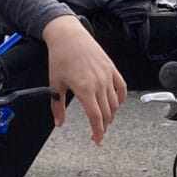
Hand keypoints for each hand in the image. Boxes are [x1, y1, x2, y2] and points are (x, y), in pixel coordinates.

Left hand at [42, 14, 127, 144]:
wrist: (68, 35)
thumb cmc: (60, 57)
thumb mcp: (55, 83)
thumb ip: (58, 106)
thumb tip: (59, 122)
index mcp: (84, 89)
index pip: (96, 117)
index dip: (98, 132)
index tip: (97, 140)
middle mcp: (99, 83)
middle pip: (107, 113)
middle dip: (104, 126)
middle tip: (98, 133)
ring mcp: (107, 75)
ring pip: (115, 103)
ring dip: (111, 115)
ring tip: (104, 121)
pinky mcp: (111, 68)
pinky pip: (121, 88)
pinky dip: (120, 99)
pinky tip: (115, 104)